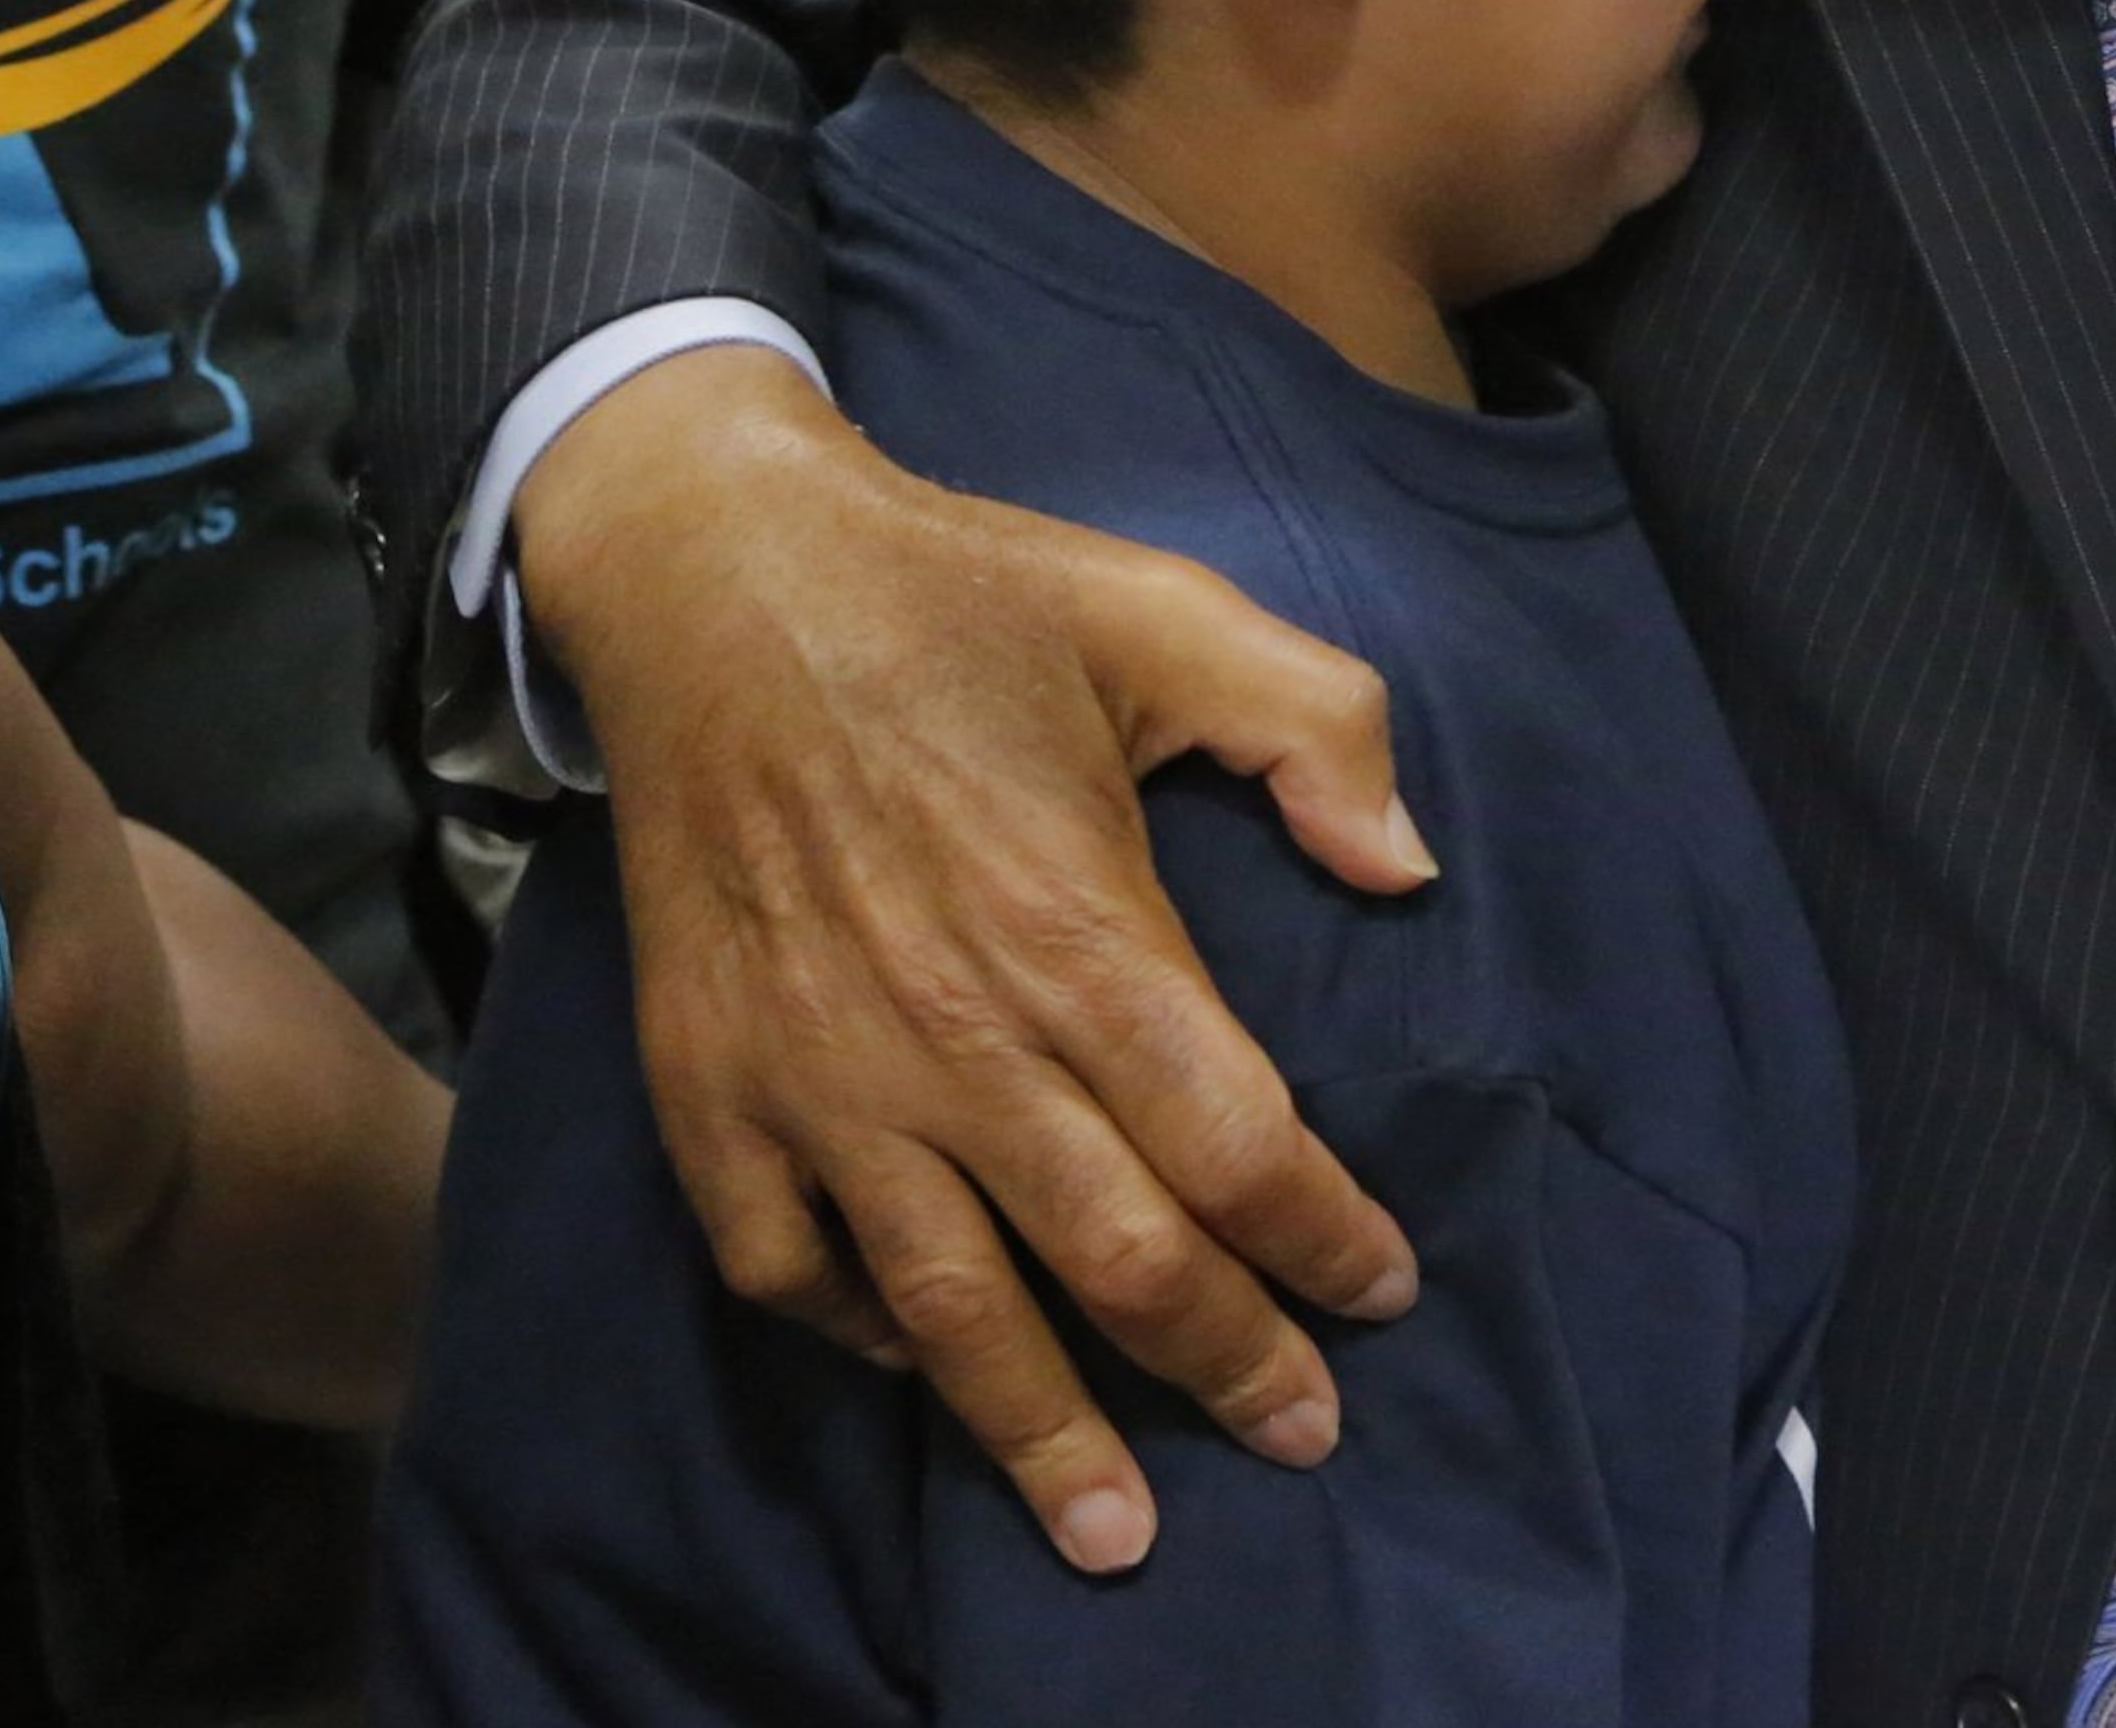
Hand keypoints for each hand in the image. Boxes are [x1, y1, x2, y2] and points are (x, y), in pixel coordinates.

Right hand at [515, 346, 1434, 1573]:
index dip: (1325, 1241)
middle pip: (1121, 1258)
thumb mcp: (1170, 607)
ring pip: (954, 1309)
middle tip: (1301, 1436)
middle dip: (1227, 1366)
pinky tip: (925, 1366)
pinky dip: (863, 1338)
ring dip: (1043, 1431)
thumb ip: (1316, 726)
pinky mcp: (709, 1090)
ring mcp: (819, 1081)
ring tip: (1117, 1534)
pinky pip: (787, 1270)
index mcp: (1080, 930)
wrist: (717, 581)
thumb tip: (1407, 869)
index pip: (1240, 1145)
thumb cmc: (963, 595)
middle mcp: (954, 1037)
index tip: (1384, 1295)